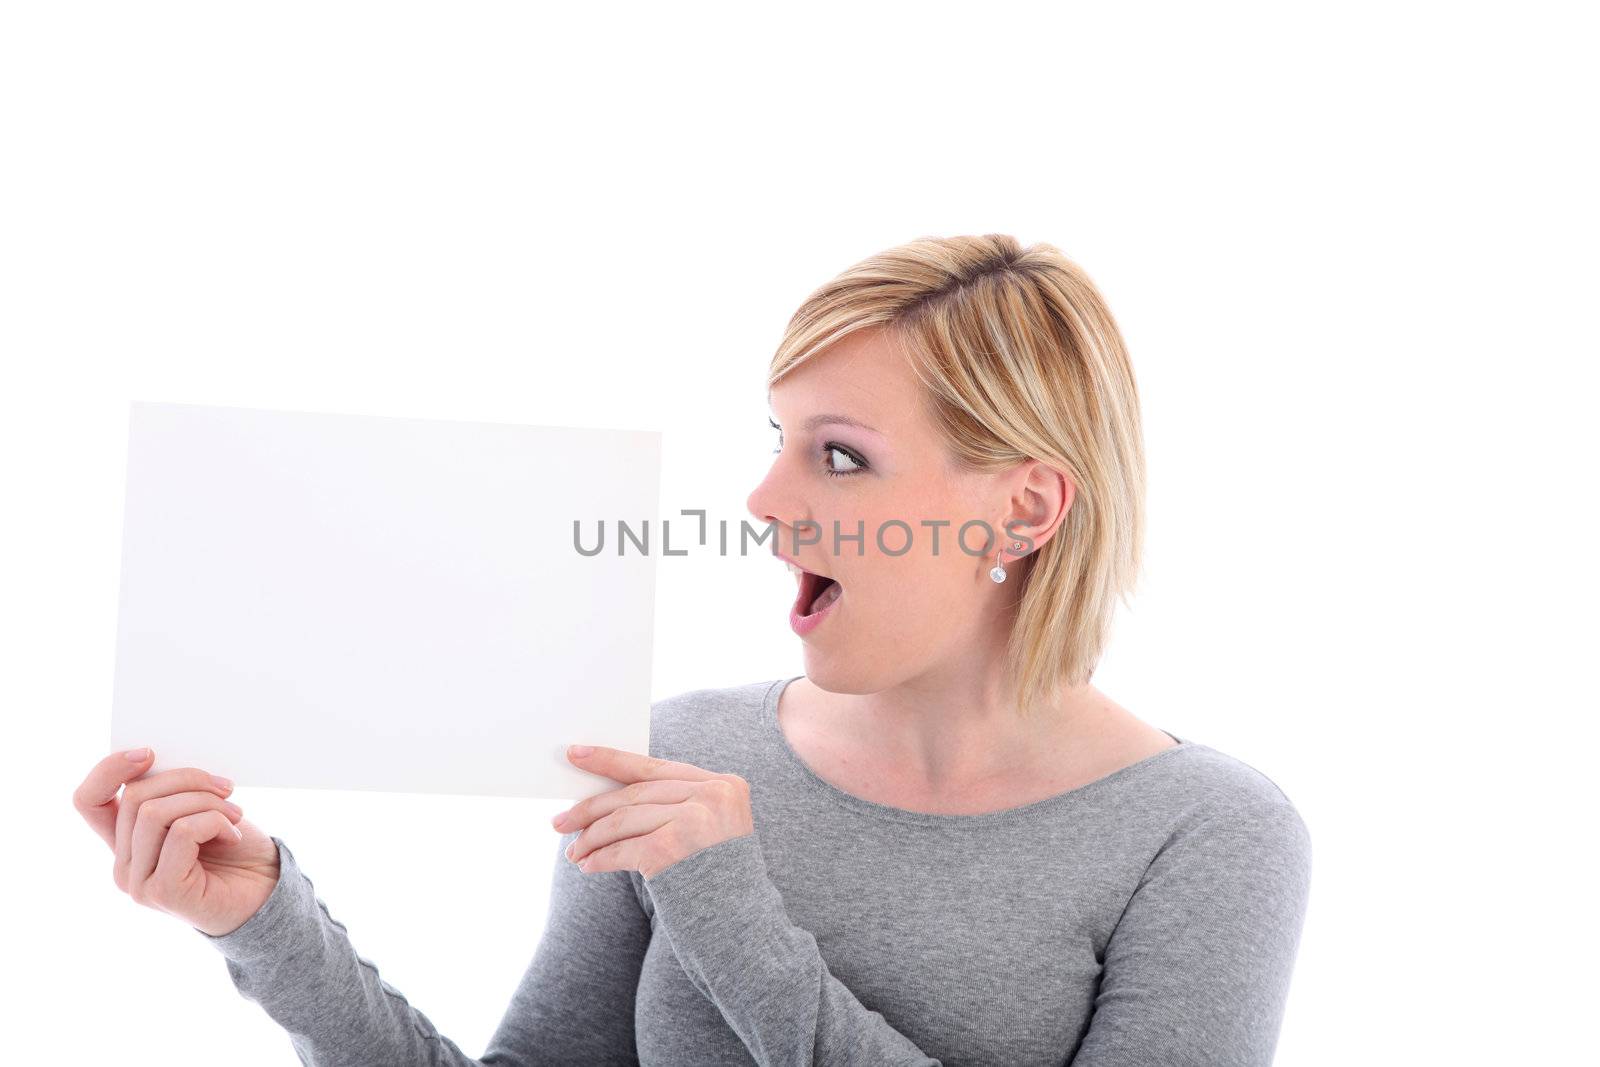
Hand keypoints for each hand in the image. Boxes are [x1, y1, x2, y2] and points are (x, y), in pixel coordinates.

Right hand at [73, 747, 280, 936]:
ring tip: (234, 814)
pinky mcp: (163, 891)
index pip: (88, 800)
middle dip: (188, 780)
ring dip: (206, 802)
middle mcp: (124, 865)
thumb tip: (155, 760)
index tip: (150, 753)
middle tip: (226, 788)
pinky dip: (214, 822)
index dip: (110, 770)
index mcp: (126, 841)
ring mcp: (139, 882)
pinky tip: (233, 836)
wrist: (268, 890)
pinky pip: (182, 832)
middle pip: (135, 796)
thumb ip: (169, 793)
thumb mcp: (198, 808)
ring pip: (155, 812)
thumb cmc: (235, 847)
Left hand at [550, 745, 753, 879]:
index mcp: (722, 784)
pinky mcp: (672, 848)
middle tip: (559, 821)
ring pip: (623, 820)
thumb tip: (607, 798)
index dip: (611, 759)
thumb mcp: (711, 828)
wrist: (744, 926)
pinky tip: (588, 866)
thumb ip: (674, 805)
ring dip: (591, 837)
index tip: (577, 754)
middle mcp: (711, 795)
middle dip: (591, 808)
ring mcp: (693, 819)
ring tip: (574, 851)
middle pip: (634, 793)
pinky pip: (622, 849)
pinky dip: (600, 858)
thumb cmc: (720, 879)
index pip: (655, 766)